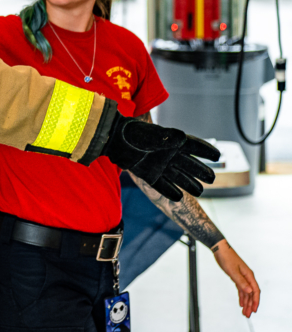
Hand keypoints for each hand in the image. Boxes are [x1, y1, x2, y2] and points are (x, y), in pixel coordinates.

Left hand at [101, 114, 218, 200]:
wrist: (114, 141)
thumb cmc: (134, 134)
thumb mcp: (151, 134)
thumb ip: (167, 136)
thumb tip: (183, 138)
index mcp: (172, 142)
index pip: (194, 146)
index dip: (206, 150)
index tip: (217, 156)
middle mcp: (168, 155)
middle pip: (189, 165)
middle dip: (201, 171)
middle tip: (211, 179)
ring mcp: (159, 166)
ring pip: (178, 177)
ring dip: (188, 184)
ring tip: (199, 192)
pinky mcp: (149, 175)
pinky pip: (162, 185)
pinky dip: (169, 191)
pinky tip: (178, 197)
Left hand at [212, 240, 259, 316]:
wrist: (220, 249)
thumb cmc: (226, 258)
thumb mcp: (232, 271)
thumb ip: (241, 282)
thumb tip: (249, 292)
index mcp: (249, 275)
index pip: (255, 291)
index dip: (255, 301)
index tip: (254, 310)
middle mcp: (247, 277)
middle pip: (251, 294)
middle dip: (250, 305)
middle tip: (247, 315)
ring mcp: (242, 277)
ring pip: (246, 293)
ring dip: (246, 302)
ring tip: (244, 312)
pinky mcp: (237, 277)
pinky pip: (241, 289)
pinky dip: (241, 297)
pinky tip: (241, 303)